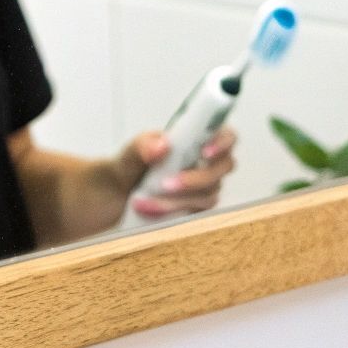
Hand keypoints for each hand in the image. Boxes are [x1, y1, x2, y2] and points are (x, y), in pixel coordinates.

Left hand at [117, 126, 237, 220]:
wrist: (120, 196)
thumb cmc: (131, 167)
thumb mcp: (131, 152)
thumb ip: (143, 146)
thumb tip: (163, 146)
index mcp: (196, 140)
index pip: (227, 136)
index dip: (223, 142)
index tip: (205, 152)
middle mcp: (207, 163)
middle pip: (224, 168)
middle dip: (198, 178)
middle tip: (166, 184)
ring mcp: (206, 188)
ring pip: (209, 195)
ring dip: (178, 199)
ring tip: (145, 200)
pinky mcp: (199, 208)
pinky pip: (197, 212)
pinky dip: (172, 211)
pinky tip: (149, 208)